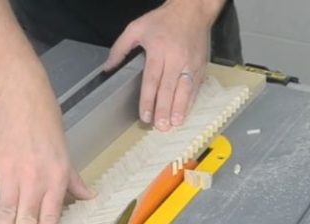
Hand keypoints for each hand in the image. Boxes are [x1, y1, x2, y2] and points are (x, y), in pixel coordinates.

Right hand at [0, 78, 94, 223]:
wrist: (22, 100)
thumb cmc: (45, 127)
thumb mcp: (65, 155)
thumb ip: (73, 181)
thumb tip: (88, 197)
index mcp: (54, 179)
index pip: (48, 217)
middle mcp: (33, 179)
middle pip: (26, 219)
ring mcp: (9, 172)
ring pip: (6, 210)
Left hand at [104, 0, 224, 130]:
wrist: (192, 10)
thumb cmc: (164, 20)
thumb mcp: (136, 28)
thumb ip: (120, 48)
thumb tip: (108, 67)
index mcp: (159, 50)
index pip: (152, 80)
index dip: (148, 100)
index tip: (145, 116)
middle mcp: (176, 58)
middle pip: (169, 89)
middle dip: (164, 109)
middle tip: (161, 126)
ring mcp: (191, 63)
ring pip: (185, 90)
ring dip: (180, 109)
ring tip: (174, 123)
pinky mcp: (201, 66)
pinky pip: (196, 87)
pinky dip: (191, 101)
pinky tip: (185, 112)